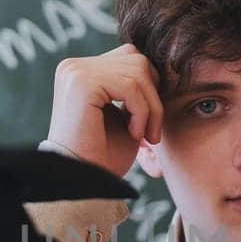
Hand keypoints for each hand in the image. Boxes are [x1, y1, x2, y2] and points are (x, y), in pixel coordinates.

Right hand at [47, 43, 163, 176]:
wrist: (82, 182)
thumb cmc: (104, 156)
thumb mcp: (126, 116)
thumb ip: (138, 89)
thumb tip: (167, 70)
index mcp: (81, 71)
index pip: (130, 58)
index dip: (149, 89)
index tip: (150, 125)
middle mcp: (74, 66)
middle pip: (137, 60)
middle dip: (153, 97)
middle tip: (151, 133)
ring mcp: (75, 72)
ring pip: (138, 71)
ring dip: (150, 108)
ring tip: (143, 136)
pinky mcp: (81, 83)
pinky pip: (130, 86)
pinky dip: (141, 112)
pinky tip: (133, 134)